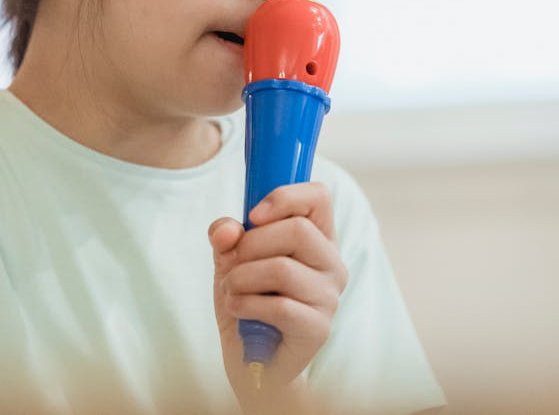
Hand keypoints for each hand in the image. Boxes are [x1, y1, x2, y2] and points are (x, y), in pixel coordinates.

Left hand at [208, 181, 348, 412]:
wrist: (252, 360)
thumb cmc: (247, 301)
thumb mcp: (230, 260)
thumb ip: (226, 236)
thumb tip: (227, 230)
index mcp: (317, 238)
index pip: (318, 197)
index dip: (284, 197)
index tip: (253, 215)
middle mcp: (332, 264)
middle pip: (297, 230)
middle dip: (250, 244)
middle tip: (232, 263)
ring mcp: (329, 297)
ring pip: (282, 268)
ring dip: (241, 278)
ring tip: (232, 290)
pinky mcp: (318, 329)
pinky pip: (279, 306)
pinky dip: (245, 304)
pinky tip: (237, 309)